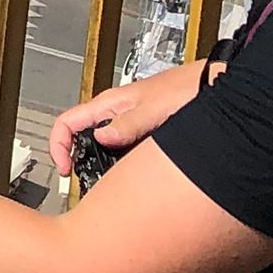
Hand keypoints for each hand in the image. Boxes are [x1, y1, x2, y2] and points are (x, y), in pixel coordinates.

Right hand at [46, 60, 210, 175]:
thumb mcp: (153, 108)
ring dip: (103, 166)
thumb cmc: (186, 88)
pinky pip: (124, 153)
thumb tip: (101, 138)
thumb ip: (128, 123)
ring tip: (109, 186)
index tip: (65, 169)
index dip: (59, 146)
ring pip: (104, 147)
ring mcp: (130, 124)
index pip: (67, 123)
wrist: (214, 85)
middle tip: (85, 184)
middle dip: (80, 161)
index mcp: (109, 104)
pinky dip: (123, 167)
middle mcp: (116, 114)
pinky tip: (134, 179)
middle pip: (82, 138)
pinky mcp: (145, 134)